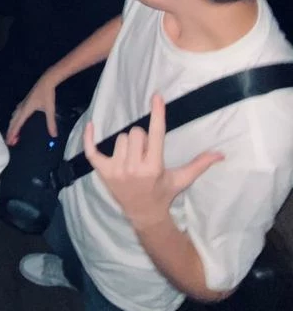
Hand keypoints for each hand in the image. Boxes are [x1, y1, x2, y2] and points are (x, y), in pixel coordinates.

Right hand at [7, 67, 59, 143]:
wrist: (46, 81)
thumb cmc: (47, 94)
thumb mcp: (50, 109)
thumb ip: (51, 123)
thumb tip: (54, 135)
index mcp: (26, 110)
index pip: (17, 124)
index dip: (13, 133)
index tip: (9, 141)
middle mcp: (22, 107)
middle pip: (13, 122)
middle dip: (11, 132)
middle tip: (9, 142)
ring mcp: (22, 104)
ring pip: (14, 117)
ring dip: (12, 126)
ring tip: (12, 134)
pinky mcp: (25, 102)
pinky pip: (16, 113)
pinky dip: (15, 120)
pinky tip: (17, 121)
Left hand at [83, 94, 223, 230]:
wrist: (143, 215)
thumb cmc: (164, 193)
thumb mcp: (182, 179)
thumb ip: (199, 164)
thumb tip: (221, 154)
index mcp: (153, 167)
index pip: (156, 133)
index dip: (157, 113)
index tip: (156, 96)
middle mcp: (133, 168)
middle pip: (135, 132)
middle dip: (142, 138)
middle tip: (145, 152)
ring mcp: (116, 170)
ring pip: (119, 138)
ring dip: (127, 144)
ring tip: (132, 157)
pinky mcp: (103, 172)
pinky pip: (91, 151)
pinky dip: (89, 139)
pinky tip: (91, 126)